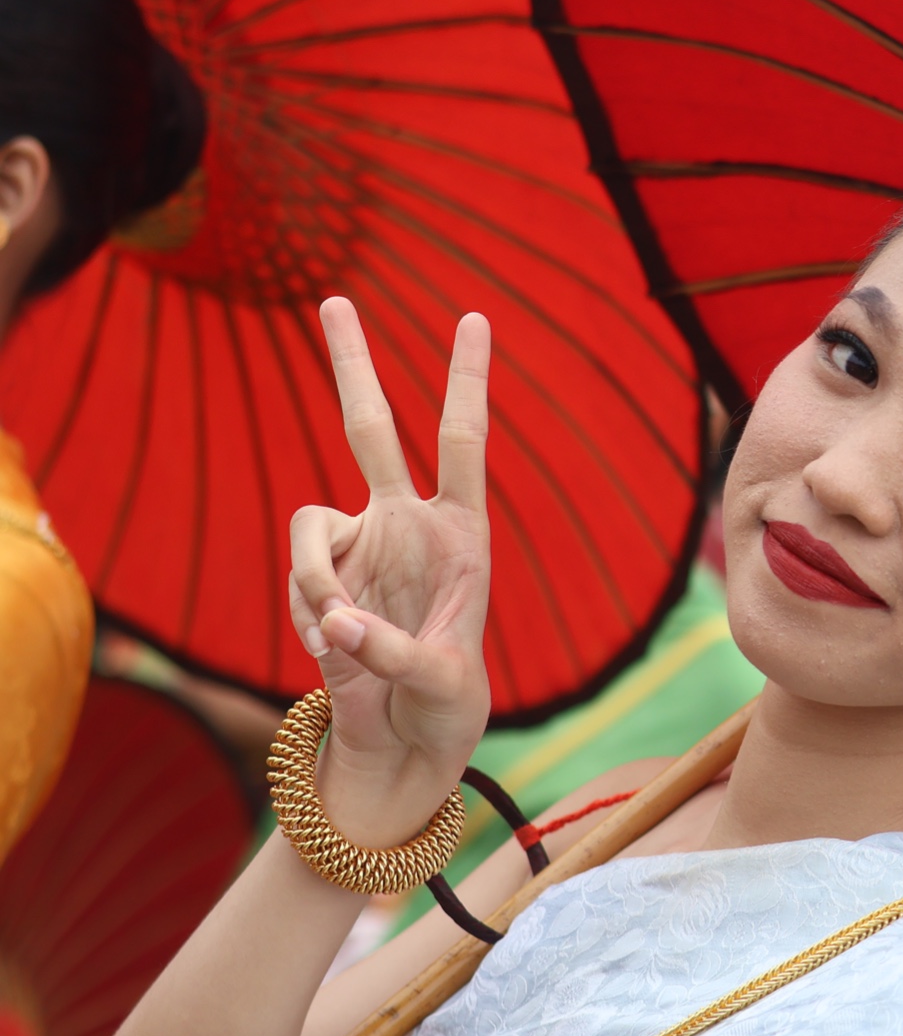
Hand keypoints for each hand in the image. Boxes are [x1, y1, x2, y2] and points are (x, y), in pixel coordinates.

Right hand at [287, 297, 491, 847]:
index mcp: (462, 533)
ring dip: (314, 581)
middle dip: (352, 364)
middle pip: (369, 427)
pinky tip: (333, 646)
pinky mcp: (320, 574)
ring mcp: (359, 544)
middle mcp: (408, 523)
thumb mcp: (442, 686)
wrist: (405, 737)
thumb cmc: (447, 706)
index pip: (462, 442)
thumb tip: (339, 622)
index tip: (473, 318)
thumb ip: (392, 653)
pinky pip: (296, 576)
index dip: (465, 381)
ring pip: (306, 524)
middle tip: (332, 298)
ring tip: (341, 635)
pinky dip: (306, 612)